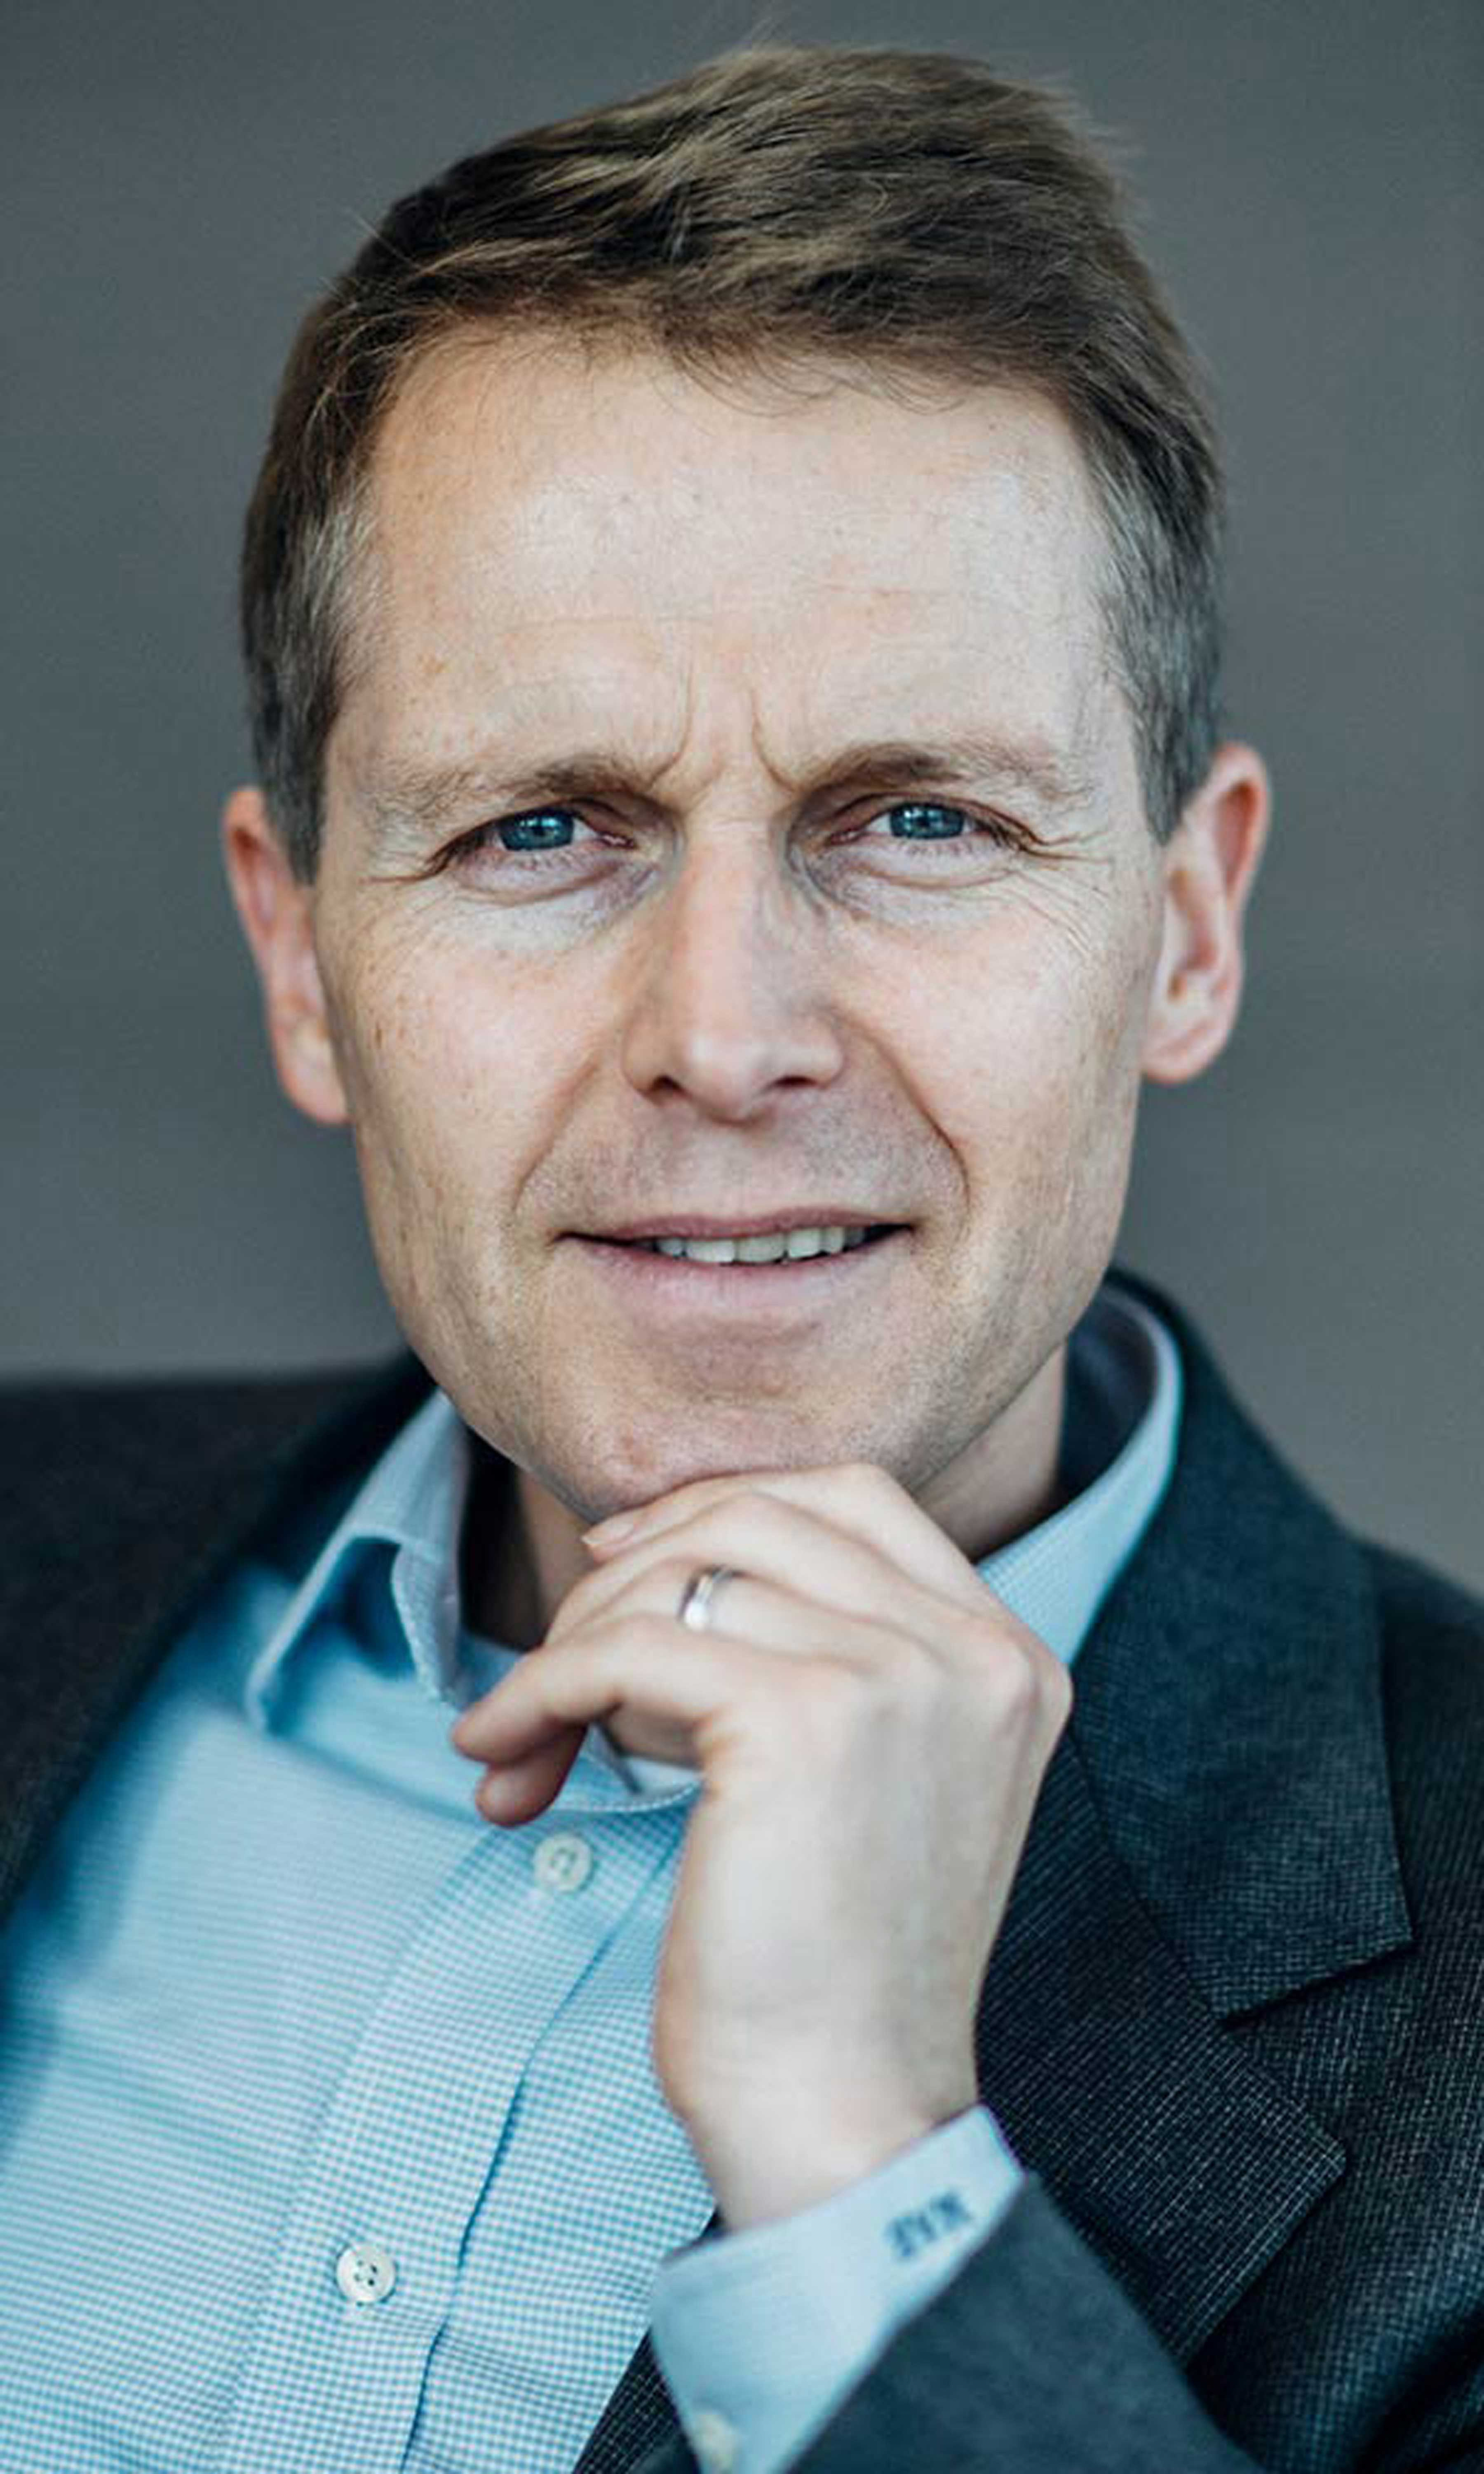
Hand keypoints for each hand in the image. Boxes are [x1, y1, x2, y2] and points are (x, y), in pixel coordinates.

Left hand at [451, 1462, 1070, 2226]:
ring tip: (533, 1733)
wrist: (843, 2115)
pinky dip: (541, 1689)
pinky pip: (625, 1650)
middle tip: (559, 1660)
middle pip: (759, 1514)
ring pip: (682, 1576)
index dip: (722, 1506)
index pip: (854, 1496)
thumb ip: (812, 1653)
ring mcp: (900, 1676)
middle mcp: (975, 1650)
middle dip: (632, 1572)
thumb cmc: (826, 1968)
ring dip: (574, 1641)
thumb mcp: (859, 1775)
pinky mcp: (804, 1719)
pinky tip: (501, 1749)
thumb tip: (646, 1553)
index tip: (624, 1563)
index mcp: (1007, 1657)